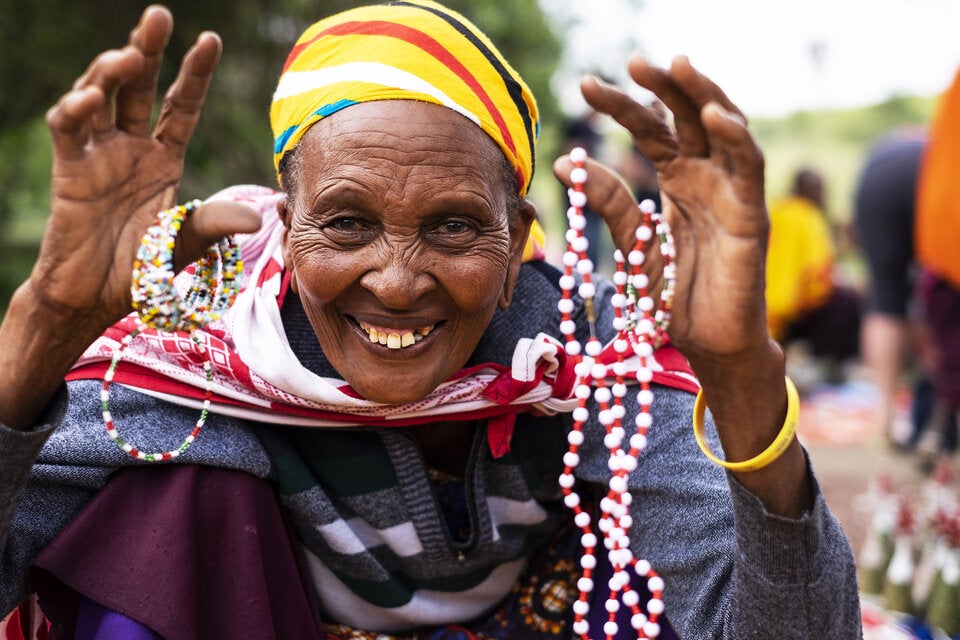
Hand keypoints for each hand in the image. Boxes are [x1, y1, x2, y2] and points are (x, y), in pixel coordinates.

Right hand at [33, 6, 259, 330]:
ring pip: (102, 97)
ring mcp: (99, 155)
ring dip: (111, 72)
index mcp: (164, 157)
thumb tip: (257, 217)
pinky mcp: (69, 169)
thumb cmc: (143, 267)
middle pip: (140, 87)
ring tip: (129, 54)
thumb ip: (215, 222)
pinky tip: (90, 98)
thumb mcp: (186, 240)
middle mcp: (132, 148)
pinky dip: (76, 110)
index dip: (194, 73)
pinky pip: (69, 130)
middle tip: (159, 16)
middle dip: (148, 50)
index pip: (182, 105)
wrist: (97, 296)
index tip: (210, 40)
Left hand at [554, 55, 769, 366]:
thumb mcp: (632, 243)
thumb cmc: (673, 296)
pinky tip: (713, 115)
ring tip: (676, 67)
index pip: (651, 128)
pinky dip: (736, 138)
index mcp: (678, 179)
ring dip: (702, 94)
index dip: (622, 105)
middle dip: (663, 87)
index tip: (586, 86)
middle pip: (687, 117)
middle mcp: (706, 176)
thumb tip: (569, 161)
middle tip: (633, 62)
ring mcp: (731, 192)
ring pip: (724, 129)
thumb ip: (609, 202)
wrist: (705, 344)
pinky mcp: (752, 215)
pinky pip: (749, 167)